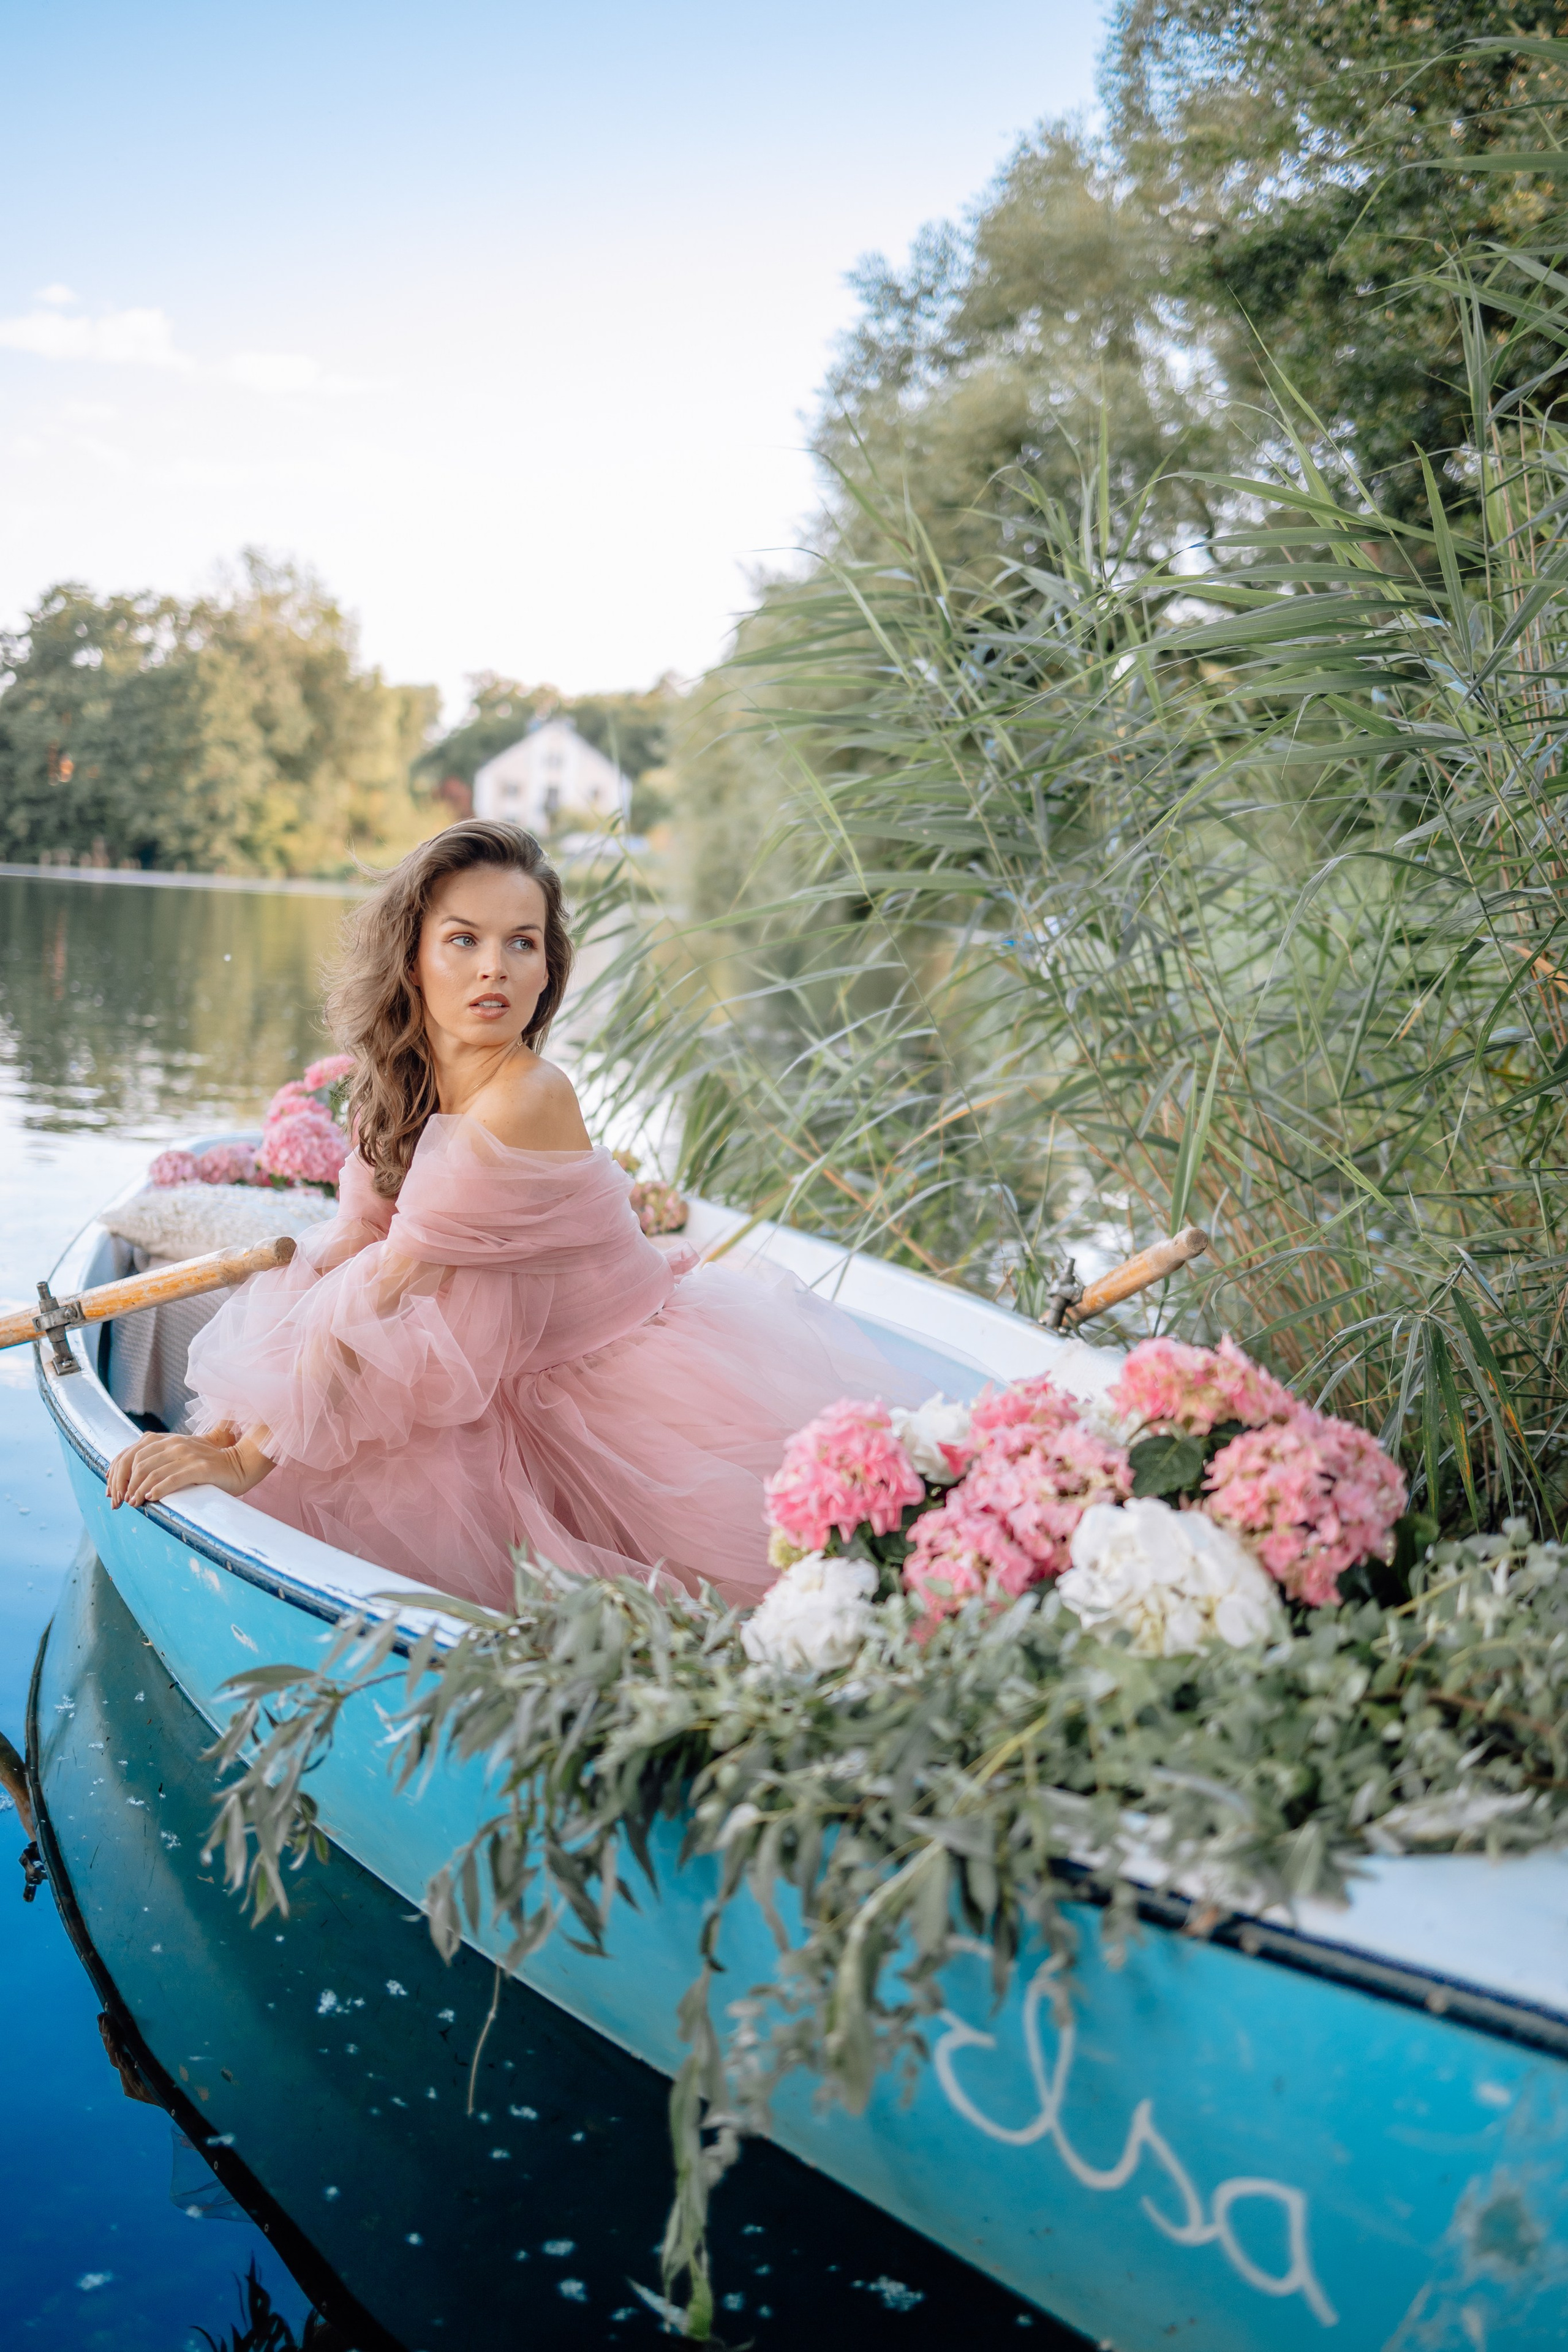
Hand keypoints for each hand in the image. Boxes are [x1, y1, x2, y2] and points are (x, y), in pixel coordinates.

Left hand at [107, 1424, 272, 1510]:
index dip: (116, 1473)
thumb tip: (129, 1477)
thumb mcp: (180, 1456)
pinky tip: (150, 1498)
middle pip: (137, 1463)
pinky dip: (157, 1489)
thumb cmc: (208, 1465)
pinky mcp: (201, 1468)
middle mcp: (175, 1444)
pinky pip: (173, 1479)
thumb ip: (158, 1459)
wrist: (241, 1464)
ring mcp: (188, 1454)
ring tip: (134, 1504)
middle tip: (120, 1503)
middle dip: (123, 1485)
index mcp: (166, 1440)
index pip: (130, 1453)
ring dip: (137, 1490)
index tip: (111, 1492)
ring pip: (151, 1472)